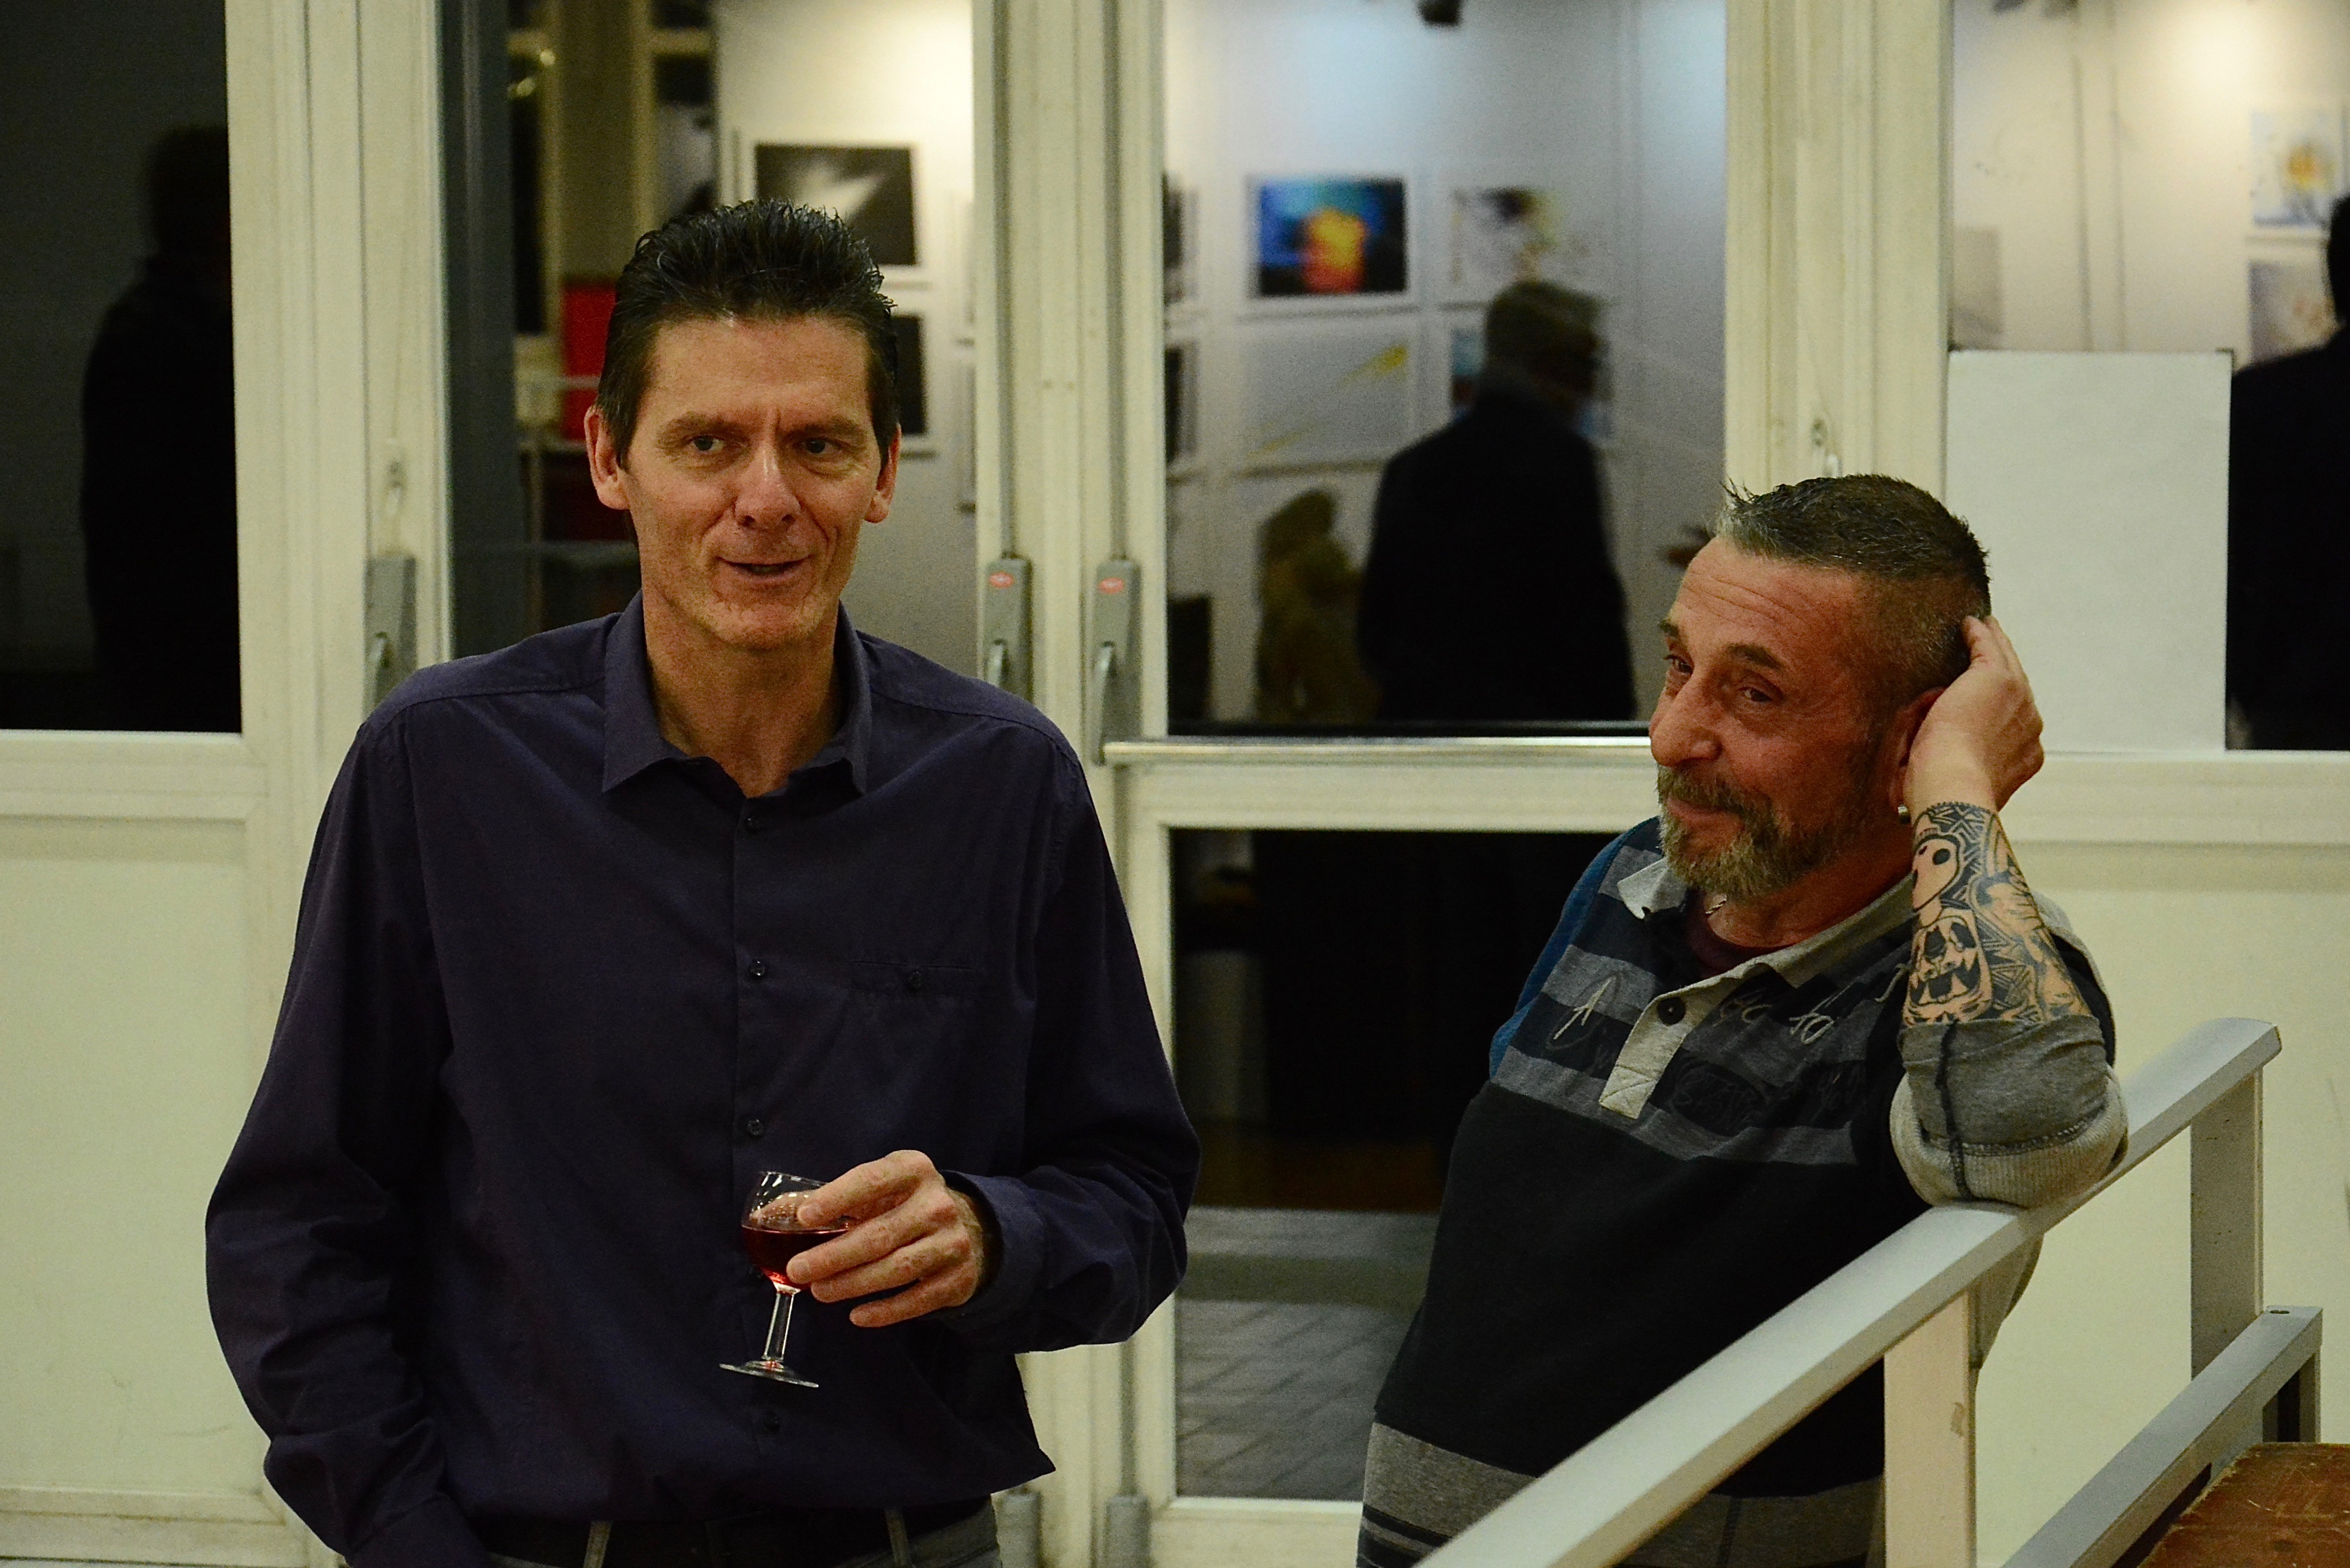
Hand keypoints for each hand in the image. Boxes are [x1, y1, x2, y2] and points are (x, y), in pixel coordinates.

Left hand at [786, 1151, 996, 1327]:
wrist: (968, 1228)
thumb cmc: (904, 1205)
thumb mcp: (876, 1189)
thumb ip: (828, 1199)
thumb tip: (770, 1214)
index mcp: (913, 1170)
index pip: (872, 1182)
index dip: (837, 1198)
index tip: (804, 1217)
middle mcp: (937, 1204)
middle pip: (880, 1234)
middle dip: (834, 1255)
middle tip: (799, 1269)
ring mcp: (952, 1242)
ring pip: (897, 1268)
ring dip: (853, 1283)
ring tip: (819, 1292)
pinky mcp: (957, 1279)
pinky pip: (917, 1300)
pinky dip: (885, 1311)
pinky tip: (856, 1315)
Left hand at [1903, 616, 2043, 813]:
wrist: (1952, 784)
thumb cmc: (1946, 790)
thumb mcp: (1964, 776)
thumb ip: (1966, 761)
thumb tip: (1942, 745)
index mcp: (2027, 755)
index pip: (2016, 719)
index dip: (2004, 704)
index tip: (1993, 694)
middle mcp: (2031, 725)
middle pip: (2019, 687)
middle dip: (2007, 667)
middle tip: (1994, 648)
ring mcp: (2019, 700)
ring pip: (2007, 661)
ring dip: (1995, 642)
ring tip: (1984, 627)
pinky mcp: (1998, 679)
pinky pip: (1988, 648)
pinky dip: (1979, 634)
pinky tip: (1970, 624)